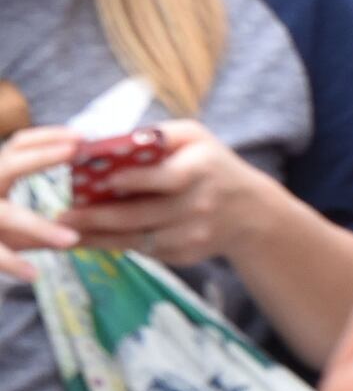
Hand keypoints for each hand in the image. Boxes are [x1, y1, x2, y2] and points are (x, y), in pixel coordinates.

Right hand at [0, 127, 81, 280]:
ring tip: (71, 240)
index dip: (47, 136)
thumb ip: (40, 224)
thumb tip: (91, 221)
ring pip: (6, 215)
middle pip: (7, 165)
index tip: (81, 136)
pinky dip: (12, 264)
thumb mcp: (7, 220)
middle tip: (75, 151)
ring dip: (38, 226)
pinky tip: (33, 275)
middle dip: (41, 157)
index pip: (17, 145)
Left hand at [62, 121, 284, 272]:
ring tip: (66, 233)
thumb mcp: (196, 138)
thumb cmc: (212, 165)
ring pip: (135, 239)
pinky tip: (92, 240)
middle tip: (63, 217)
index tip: (101, 180)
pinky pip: (143, 251)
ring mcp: (192, 234)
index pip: (165, 177)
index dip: (132, 179)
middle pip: (140, 215)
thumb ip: (159, 135)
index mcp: (202, 170)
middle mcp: (199, 205)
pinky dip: (115, 246)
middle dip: (96, 217)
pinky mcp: (185, 255)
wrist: (251, 212)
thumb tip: (112, 143)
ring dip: (96, 237)